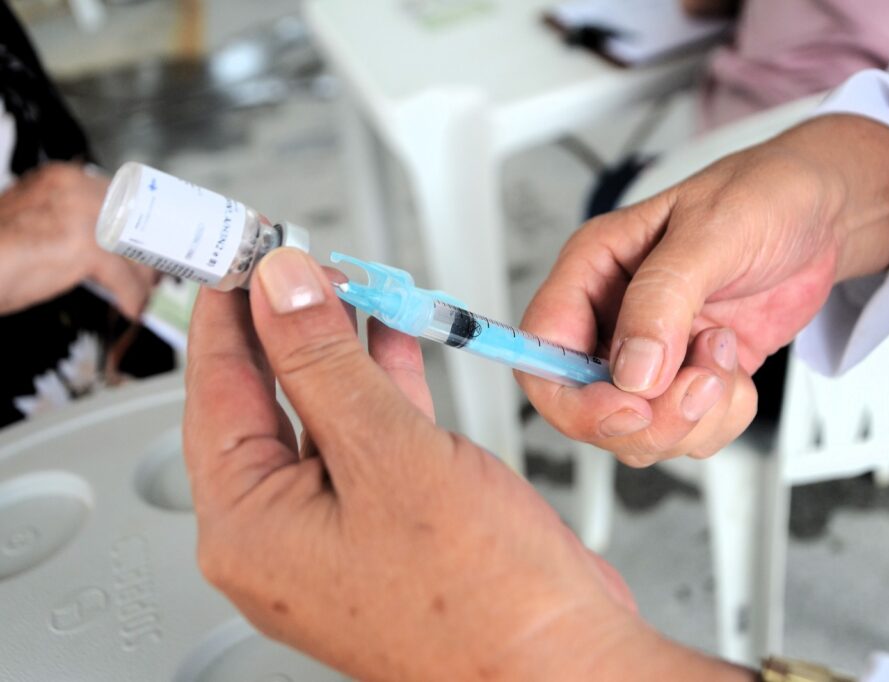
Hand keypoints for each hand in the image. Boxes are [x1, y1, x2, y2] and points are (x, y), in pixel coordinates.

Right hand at [0, 162, 158, 316]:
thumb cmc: (0, 251)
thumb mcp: (39, 222)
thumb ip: (74, 221)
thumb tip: (114, 241)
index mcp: (64, 178)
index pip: (123, 198)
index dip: (142, 225)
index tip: (153, 243)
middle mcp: (74, 188)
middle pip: (135, 221)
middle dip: (149, 251)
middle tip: (157, 273)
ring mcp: (80, 215)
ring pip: (133, 249)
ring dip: (145, 277)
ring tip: (146, 294)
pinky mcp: (82, 246)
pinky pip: (123, 276)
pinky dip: (132, 295)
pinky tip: (132, 307)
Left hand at [184, 248, 753, 680]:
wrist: (561, 664)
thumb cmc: (483, 598)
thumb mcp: (388, 454)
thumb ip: (324, 364)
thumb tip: (281, 292)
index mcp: (249, 528)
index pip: (215, 391)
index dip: (229, 310)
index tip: (240, 251)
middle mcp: (280, 538)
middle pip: (264, 401)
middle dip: (288, 323)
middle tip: (296, 260)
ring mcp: (335, 536)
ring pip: (320, 416)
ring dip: (339, 348)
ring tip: (352, 285)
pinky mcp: (386, 530)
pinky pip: (366, 442)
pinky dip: (380, 386)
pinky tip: (395, 342)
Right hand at [518, 115, 888, 465]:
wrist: (826, 214)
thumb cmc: (765, 196)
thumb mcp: (711, 232)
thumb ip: (663, 299)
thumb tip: (631, 371)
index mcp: (592, 271)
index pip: (541, 351)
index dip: (570, 395)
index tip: (627, 407)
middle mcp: (610, 318)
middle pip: (587, 407)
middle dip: (648, 417)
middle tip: (699, 386)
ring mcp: (649, 354)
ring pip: (638, 431)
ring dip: (692, 415)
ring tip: (724, 354)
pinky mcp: (685, 379)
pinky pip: (684, 431)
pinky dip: (719, 418)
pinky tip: (736, 369)